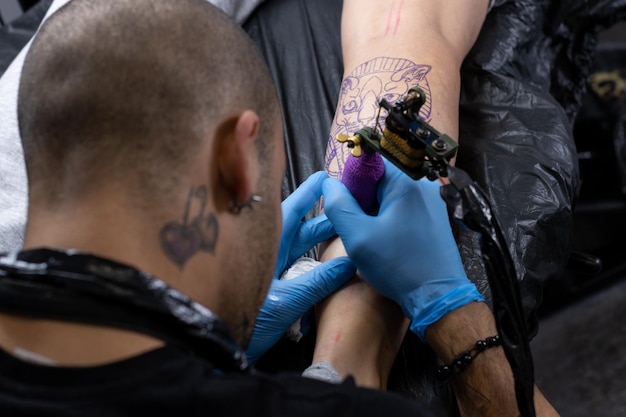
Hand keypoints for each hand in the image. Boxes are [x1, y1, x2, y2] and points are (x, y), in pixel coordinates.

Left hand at [246, 172, 356, 363]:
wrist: (218, 351)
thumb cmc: (238, 323)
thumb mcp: (283, 302)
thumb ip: (317, 282)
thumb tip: (349, 263)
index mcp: (264, 245)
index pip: (290, 208)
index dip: (310, 191)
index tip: (328, 176)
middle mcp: (266, 250)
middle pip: (302, 225)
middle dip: (326, 214)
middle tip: (351, 203)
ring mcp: (269, 266)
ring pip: (301, 244)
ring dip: (324, 236)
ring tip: (349, 227)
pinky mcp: (272, 283)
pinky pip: (300, 263)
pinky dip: (317, 257)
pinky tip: (334, 258)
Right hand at [322, 160, 482, 339]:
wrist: (438, 297)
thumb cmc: (398, 267)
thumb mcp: (357, 236)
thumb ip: (338, 205)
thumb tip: (328, 183)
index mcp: (407, 181)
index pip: (369, 164)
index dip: (351, 182)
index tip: (344, 206)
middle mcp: (423, 185)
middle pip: (380, 180)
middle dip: (363, 200)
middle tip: (355, 227)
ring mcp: (432, 201)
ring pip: (390, 196)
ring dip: (375, 213)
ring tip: (371, 238)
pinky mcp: (434, 217)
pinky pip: (403, 209)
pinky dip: (388, 221)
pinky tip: (385, 242)